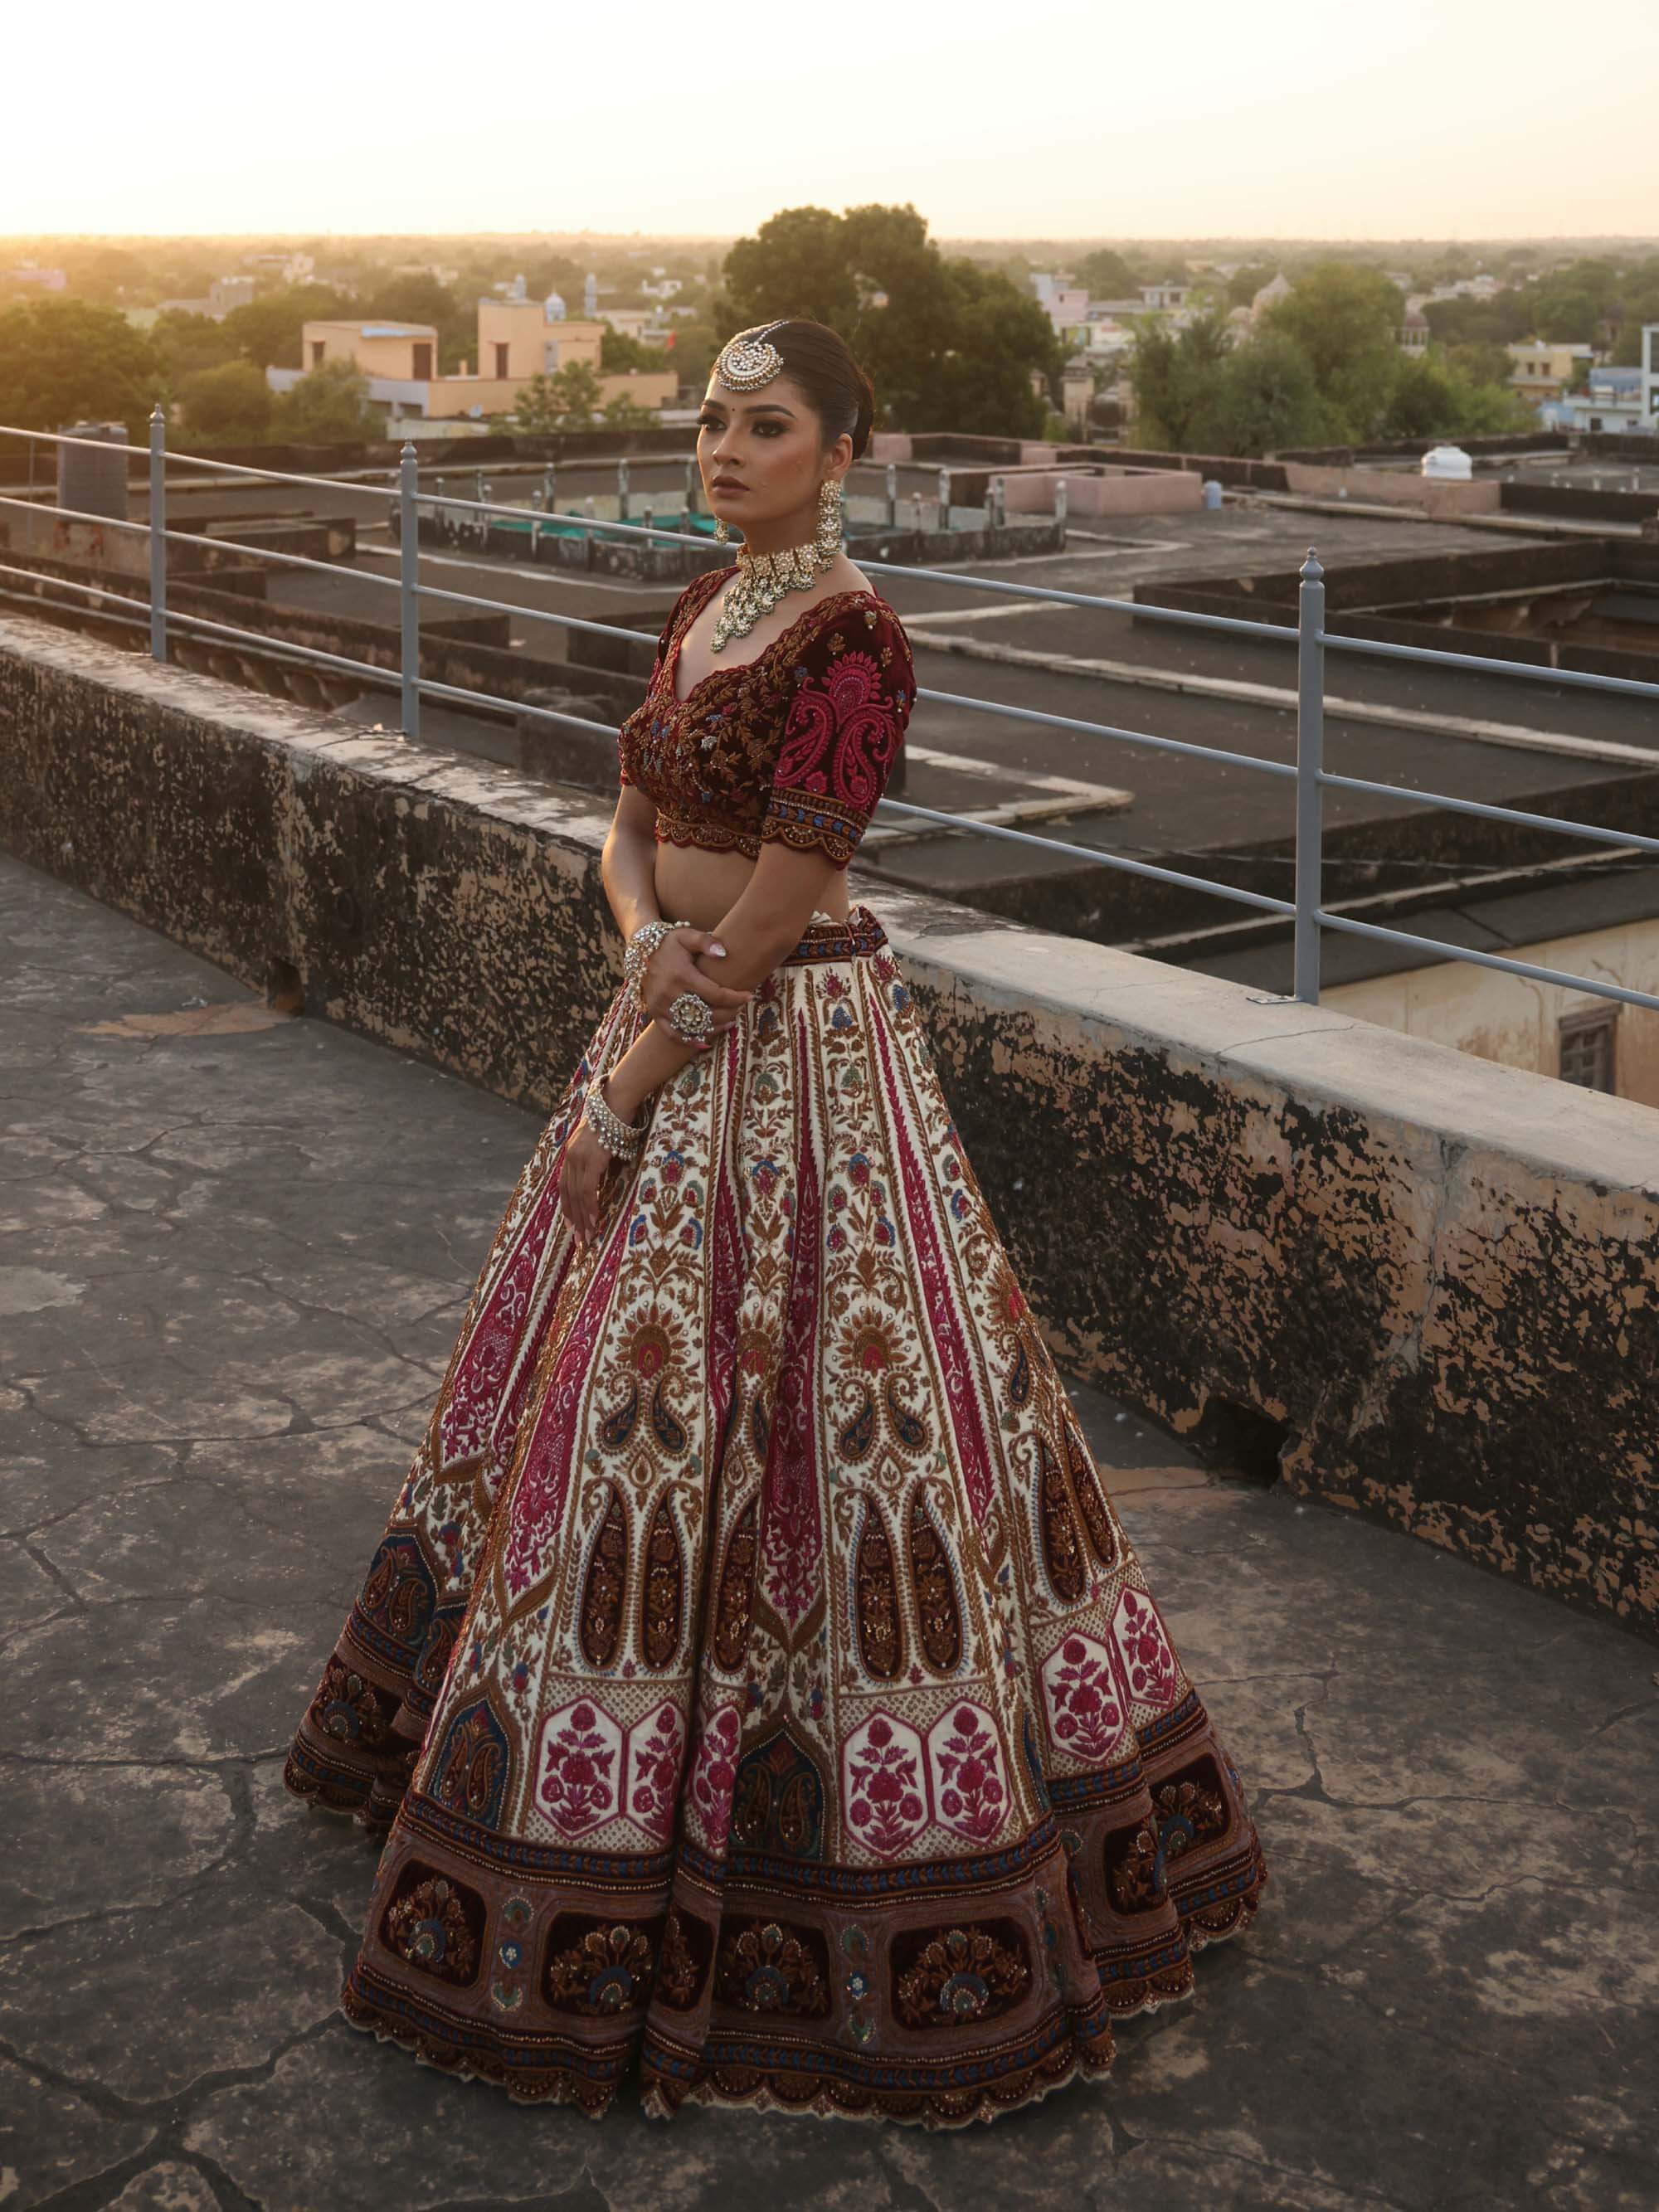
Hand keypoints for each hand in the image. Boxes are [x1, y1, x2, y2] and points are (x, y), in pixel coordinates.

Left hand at [559, 1109, 615, 1246]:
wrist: (618, 1102)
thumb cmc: (615, 1119)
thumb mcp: (602, 1142)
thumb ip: (598, 1160)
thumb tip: (604, 1176)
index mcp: (571, 1153)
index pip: (564, 1186)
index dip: (567, 1207)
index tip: (571, 1225)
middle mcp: (571, 1157)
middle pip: (568, 1194)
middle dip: (574, 1219)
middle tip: (580, 1239)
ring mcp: (579, 1158)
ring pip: (577, 1196)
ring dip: (583, 1218)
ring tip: (588, 1236)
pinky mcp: (591, 1160)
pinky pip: (588, 1190)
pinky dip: (590, 1206)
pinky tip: (595, 1220)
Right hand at [640, 927, 752, 1047]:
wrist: (642, 951)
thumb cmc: (669, 943)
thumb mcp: (686, 935)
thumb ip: (705, 941)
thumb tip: (723, 953)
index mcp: (682, 975)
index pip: (715, 993)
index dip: (735, 998)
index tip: (748, 996)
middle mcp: (670, 994)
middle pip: (706, 1013)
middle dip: (728, 1013)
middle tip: (739, 1008)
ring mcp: (661, 1006)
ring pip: (693, 1026)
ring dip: (714, 1028)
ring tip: (730, 1022)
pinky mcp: (655, 1013)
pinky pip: (672, 1033)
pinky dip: (689, 1041)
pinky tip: (705, 1042)